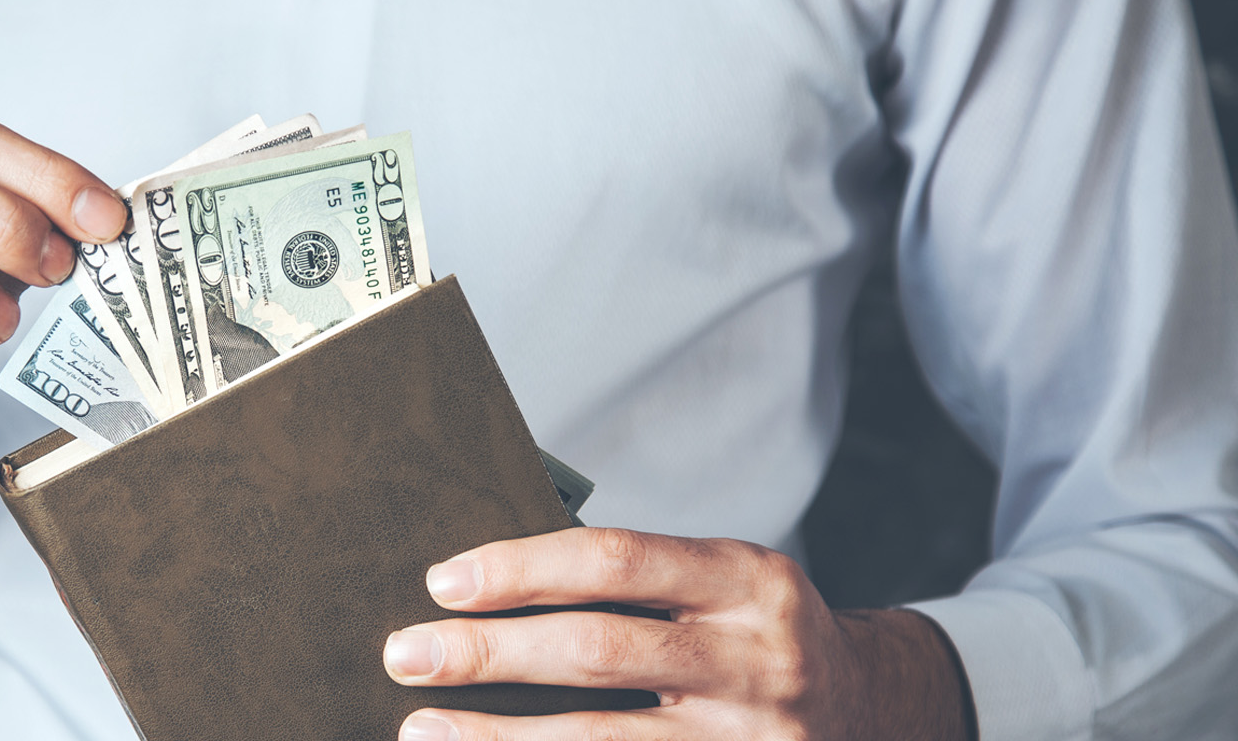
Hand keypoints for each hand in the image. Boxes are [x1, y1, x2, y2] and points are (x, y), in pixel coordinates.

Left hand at [383, 527, 970, 739]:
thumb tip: (489, 583)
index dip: (519, 569)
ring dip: (497, 738)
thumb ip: (634, 581)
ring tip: (421, 727)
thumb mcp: (724, 584)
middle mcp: (757, 659)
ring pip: (600, 740)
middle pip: (595, 652)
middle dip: (486, 653)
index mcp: (747, 579)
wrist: (878, 712)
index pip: (613, 562)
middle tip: (405, 653)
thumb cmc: (758, 635)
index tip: (442, 582)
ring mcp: (751, 739)